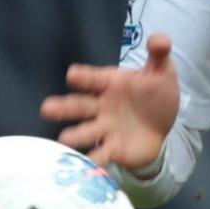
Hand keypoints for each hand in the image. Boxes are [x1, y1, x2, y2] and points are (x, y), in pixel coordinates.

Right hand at [42, 32, 180, 174]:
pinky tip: (85, 168)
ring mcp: (104, 128)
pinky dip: (94, 162)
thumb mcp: (161, 72)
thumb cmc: (154, 93)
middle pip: (79, 105)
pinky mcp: (113, 149)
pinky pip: (101, 156)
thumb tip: (161, 39)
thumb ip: (159, 55)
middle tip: (47, 108)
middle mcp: (100, 106)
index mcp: (109, 83)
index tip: (73, 76)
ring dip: (74, 136)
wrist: (162, 124)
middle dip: (64, 107)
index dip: (83, 77)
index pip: (92, 78)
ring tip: (64, 140)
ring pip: (85, 132)